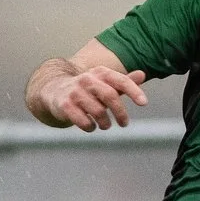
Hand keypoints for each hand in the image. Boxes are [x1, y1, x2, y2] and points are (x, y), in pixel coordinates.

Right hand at [35, 63, 149, 130]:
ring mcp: (75, 92)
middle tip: (124, 124)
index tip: (144, 103)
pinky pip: (83, 121)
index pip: (120, 80)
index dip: (134, 91)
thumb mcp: (105, 83)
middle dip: (121, 113)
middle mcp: (87, 79)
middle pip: (110, 96)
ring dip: (105, 123)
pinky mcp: (65, 105)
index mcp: (100, 73)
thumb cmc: (88, 89)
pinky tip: (91, 126)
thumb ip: (123, 82)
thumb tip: (142, 74)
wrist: (55, 90)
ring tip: (105, 125)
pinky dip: (90, 127)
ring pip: (98, 111)